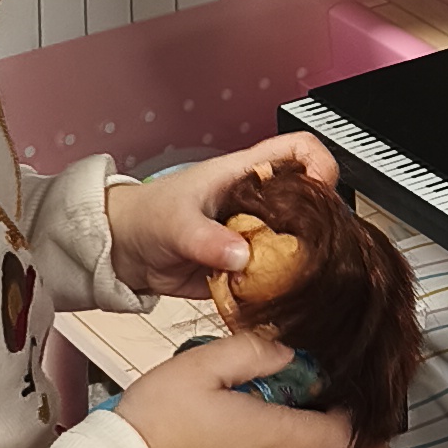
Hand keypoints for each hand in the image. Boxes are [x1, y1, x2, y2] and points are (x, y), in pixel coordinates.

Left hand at [103, 128, 339, 297]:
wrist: (125, 253)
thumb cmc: (146, 217)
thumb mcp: (174, 223)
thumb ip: (205, 240)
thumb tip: (241, 256)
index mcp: (245, 174)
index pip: (298, 150)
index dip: (318, 163)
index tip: (322, 190)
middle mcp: (259, 203)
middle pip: (310, 201)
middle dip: (318, 224)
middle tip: (311, 248)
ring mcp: (257, 236)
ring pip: (299, 243)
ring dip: (302, 262)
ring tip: (292, 278)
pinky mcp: (250, 268)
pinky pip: (277, 277)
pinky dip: (280, 288)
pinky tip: (271, 296)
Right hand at [115, 333, 352, 447]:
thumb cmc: (154, 425)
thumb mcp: (200, 366)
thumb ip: (250, 352)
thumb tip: (284, 353)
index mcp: (273, 438)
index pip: (338, 435)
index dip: (342, 413)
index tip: (326, 391)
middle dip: (320, 432)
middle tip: (297, 402)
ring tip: (255, 417)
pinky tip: (227, 441)